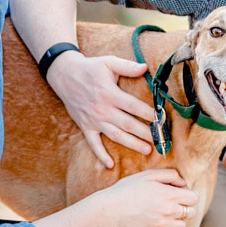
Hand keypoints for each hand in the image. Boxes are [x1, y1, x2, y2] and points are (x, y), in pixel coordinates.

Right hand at [47, 49, 156, 167]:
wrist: (64, 75)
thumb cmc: (89, 68)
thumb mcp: (108, 62)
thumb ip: (127, 66)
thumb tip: (145, 68)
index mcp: (110, 93)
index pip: (134, 106)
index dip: (149, 114)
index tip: (161, 119)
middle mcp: (102, 109)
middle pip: (128, 124)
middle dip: (145, 133)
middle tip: (160, 140)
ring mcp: (93, 120)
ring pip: (116, 135)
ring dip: (132, 144)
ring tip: (147, 150)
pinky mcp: (85, 126)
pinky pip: (93, 143)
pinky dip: (101, 155)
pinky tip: (110, 164)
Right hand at [93, 169, 201, 226]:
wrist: (112, 209)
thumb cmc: (128, 189)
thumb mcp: (148, 175)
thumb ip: (169, 175)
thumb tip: (182, 182)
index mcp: (170, 195)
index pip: (194, 198)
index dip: (189, 194)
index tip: (180, 193)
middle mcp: (170, 211)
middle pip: (192, 213)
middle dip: (186, 207)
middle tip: (174, 202)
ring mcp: (163, 224)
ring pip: (182, 225)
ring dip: (178, 218)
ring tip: (166, 212)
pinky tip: (158, 220)